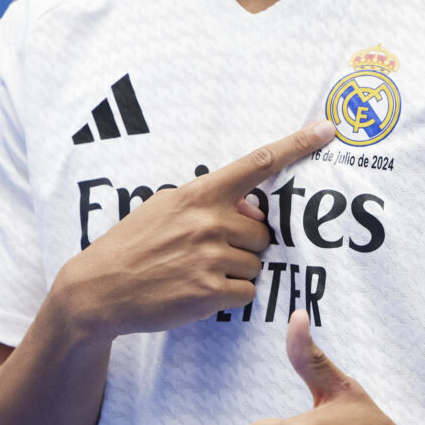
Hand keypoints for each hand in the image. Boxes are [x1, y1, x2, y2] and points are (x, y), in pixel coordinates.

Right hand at [51, 122, 333, 340]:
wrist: (98, 290)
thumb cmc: (132, 246)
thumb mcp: (164, 208)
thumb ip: (207, 202)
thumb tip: (249, 207)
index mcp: (199, 193)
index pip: (257, 162)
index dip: (296, 145)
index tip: (326, 129)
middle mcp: (209, 220)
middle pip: (262, 230)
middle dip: (244, 243)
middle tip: (207, 253)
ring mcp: (210, 256)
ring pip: (256, 263)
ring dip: (235, 271)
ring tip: (196, 273)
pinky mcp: (210, 291)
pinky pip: (247, 292)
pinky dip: (229, 296)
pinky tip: (198, 292)